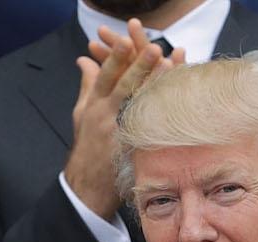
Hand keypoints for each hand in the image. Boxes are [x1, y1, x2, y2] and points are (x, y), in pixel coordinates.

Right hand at [65, 19, 181, 219]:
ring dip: (155, 86)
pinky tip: (175, 101)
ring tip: (170, 67)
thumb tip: (85, 60)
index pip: (105, 76)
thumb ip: (86, 85)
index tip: (125, 40)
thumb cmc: (87, 145)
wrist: (87, 186)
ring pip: (139, 105)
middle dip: (139, 66)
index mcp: (94, 104)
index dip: (116, 58)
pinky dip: (161, 113)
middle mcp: (106, 115)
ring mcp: (120, 132)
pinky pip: (149, 128)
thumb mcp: (81, 113)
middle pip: (124, 86)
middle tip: (154, 48)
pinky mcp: (131, 149)